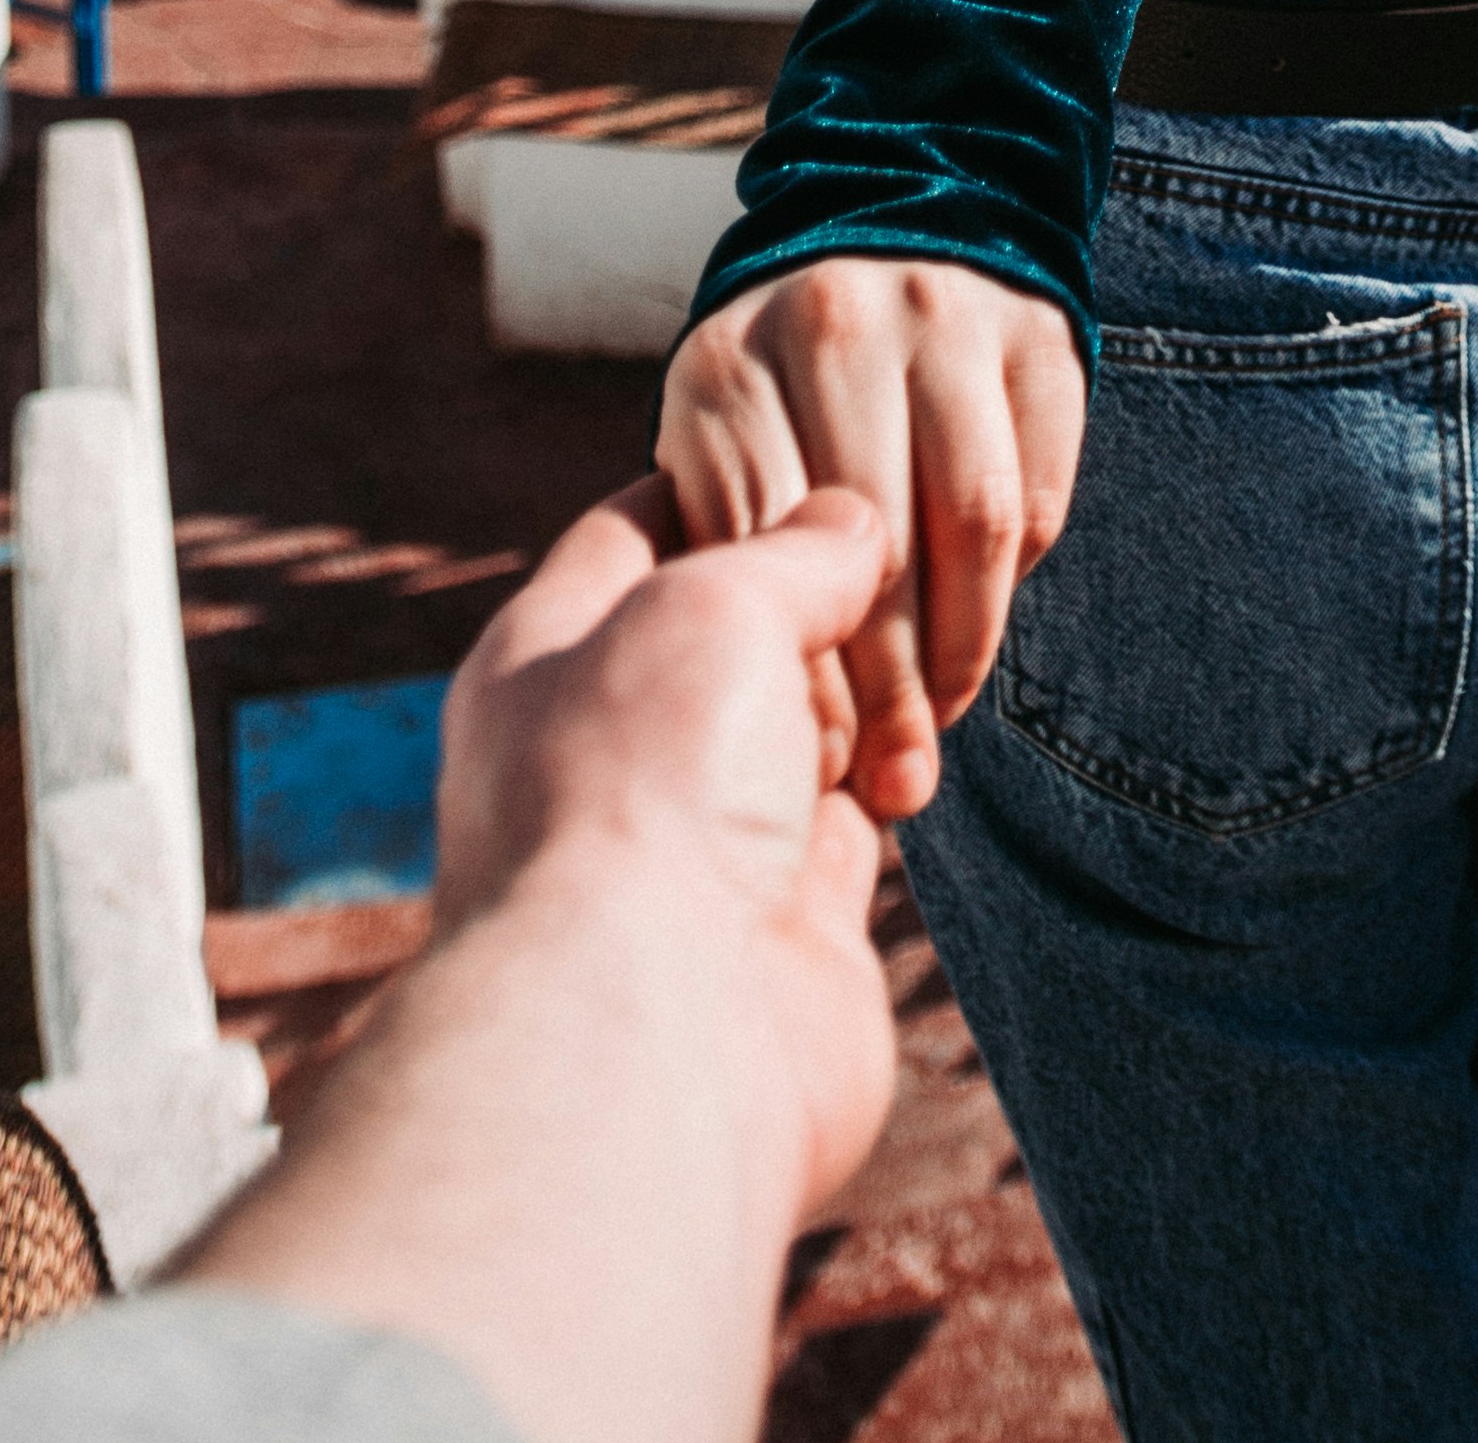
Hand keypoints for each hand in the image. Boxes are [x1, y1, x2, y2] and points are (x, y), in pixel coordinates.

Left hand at [438, 478, 896, 1222]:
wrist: (659, 1038)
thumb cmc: (642, 795)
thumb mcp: (711, 604)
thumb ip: (790, 552)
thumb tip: (850, 528)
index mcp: (546, 660)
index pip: (635, 531)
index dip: (727, 479)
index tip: (814, 440)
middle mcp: (611, 753)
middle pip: (726, 636)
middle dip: (809, 597)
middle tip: (892, 547)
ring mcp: (695, 846)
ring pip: (793, 732)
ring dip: (862, 694)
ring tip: (926, 631)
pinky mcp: (784, 927)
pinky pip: (849, 826)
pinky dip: (896, 782)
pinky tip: (931, 735)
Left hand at [659, 263, 1084, 825]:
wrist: (889, 212)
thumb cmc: (775, 392)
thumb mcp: (709, 455)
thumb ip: (733, 561)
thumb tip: (819, 724)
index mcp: (723, 374)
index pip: (769, 557)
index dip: (800, 677)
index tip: (820, 762)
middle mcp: (829, 325)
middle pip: (877, 549)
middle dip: (893, 688)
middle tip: (897, 774)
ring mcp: (943, 315)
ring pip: (975, 525)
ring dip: (965, 649)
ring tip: (942, 716)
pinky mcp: (1039, 332)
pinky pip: (1040, 489)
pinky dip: (1017, 576)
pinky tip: (980, 614)